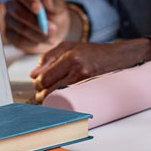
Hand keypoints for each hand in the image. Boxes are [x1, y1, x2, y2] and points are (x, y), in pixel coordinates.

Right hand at [4, 0, 69, 53]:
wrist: (52, 30)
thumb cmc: (54, 14)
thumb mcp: (58, 8)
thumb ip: (52, 3)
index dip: (29, 0)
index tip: (39, 8)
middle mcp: (12, 5)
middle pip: (18, 11)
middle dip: (35, 21)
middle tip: (52, 28)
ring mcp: (9, 20)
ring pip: (21, 28)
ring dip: (39, 34)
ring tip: (53, 39)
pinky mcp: (10, 35)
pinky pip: (19, 40)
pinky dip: (34, 42)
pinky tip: (44, 41)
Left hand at [30, 39, 150, 100]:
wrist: (117, 57)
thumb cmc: (91, 51)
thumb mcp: (68, 46)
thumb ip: (48, 57)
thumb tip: (33, 75)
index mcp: (70, 56)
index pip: (45, 77)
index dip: (37, 84)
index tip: (38, 84)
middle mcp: (78, 69)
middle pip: (50, 91)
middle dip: (41, 94)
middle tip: (42, 92)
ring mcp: (86, 81)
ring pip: (59, 99)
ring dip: (50, 100)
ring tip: (50, 97)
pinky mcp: (91, 90)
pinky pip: (70, 102)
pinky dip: (62, 104)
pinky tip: (61, 101)